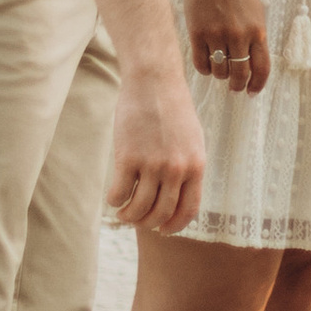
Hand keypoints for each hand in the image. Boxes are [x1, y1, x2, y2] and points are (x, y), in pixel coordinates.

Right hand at [107, 72, 207, 234]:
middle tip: (138, 220)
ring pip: (139, 209)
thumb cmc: (172, 108)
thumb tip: (177, 197)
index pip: (188, 210)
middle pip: (161, 214)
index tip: (162, 229)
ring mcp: (152, 164)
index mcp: (196, 165)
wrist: (154, 81)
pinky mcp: (128, 157)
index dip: (174, 226)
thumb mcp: (192, 139)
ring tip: (123, 213)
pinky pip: (119, 194)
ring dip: (129, 217)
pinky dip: (115, 201)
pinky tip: (114, 197)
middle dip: (148, 223)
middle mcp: (176, 169)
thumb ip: (188, 167)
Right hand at [180, 0, 269, 96]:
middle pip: (239, 75)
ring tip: (219, 66)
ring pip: (219, 72)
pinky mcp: (197, 34)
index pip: (262, 68)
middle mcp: (238, 35)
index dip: (257, 85)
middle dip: (237, 86)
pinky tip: (206, 62)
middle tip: (234, 87)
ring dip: (220, 74)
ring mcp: (217, 35)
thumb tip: (254, 69)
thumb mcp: (256, 14)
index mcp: (257, 31)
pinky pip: (201, 64)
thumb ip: (256, 40)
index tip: (251, 92)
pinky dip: (204, 69)